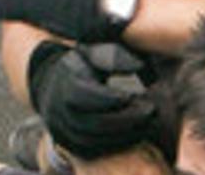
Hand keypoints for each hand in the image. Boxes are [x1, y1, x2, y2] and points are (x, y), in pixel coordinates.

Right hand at [28, 44, 157, 159]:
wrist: (53, 85)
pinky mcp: (69, 144)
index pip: (86, 95)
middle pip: (93, 122)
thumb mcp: (94, 52)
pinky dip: (115, 145)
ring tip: (148, 123)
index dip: (111, 98)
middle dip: (125, 119)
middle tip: (151, 111)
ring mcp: (63, 130)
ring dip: (124, 134)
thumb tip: (138, 66)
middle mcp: (60, 110)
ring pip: (93, 140)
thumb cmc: (82, 65)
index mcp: (65, 84)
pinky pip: (92, 151)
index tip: (135, 96)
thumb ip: (114, 57)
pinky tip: (136, 134)